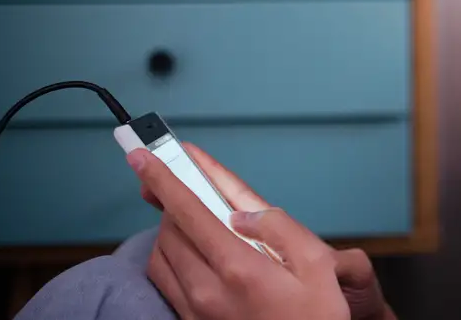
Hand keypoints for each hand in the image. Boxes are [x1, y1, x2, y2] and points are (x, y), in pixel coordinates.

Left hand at [139, 143, 394, 319]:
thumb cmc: (315, 318)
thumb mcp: (318, 265)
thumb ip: (280, 227)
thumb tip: (241, 212)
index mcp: (240, 268)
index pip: (188, 210)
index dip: (162, 178)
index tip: (142, 157)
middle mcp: (208, 290)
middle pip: (170, 228)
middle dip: (178, 203)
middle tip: (193, 190)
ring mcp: (195, 311)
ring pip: (161, 254)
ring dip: (173, 231)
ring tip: (203, 227)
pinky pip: (164, 281)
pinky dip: (171, 258)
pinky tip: (196, 256)